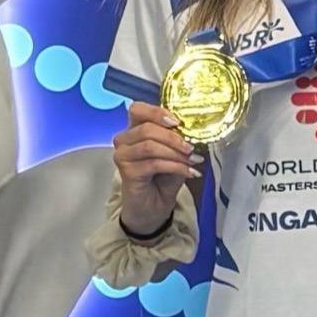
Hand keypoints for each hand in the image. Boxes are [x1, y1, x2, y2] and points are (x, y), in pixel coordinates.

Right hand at [110, 104, 197, 241]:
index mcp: (134, 129)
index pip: (138, 109)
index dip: (158, 112)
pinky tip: (189, 172)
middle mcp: (123, 140)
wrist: (153, 207)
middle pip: (147, 128)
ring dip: (176, 153)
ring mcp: (122, 156)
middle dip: (174, 137)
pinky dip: (175, 166)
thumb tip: (194, 130)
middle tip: (192, 147)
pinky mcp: (126, 172)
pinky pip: (153, 164)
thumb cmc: (163, 178)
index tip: (179, 122)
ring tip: (193, 161)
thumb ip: (178, 139)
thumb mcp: (175, 154)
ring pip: (150, 145)